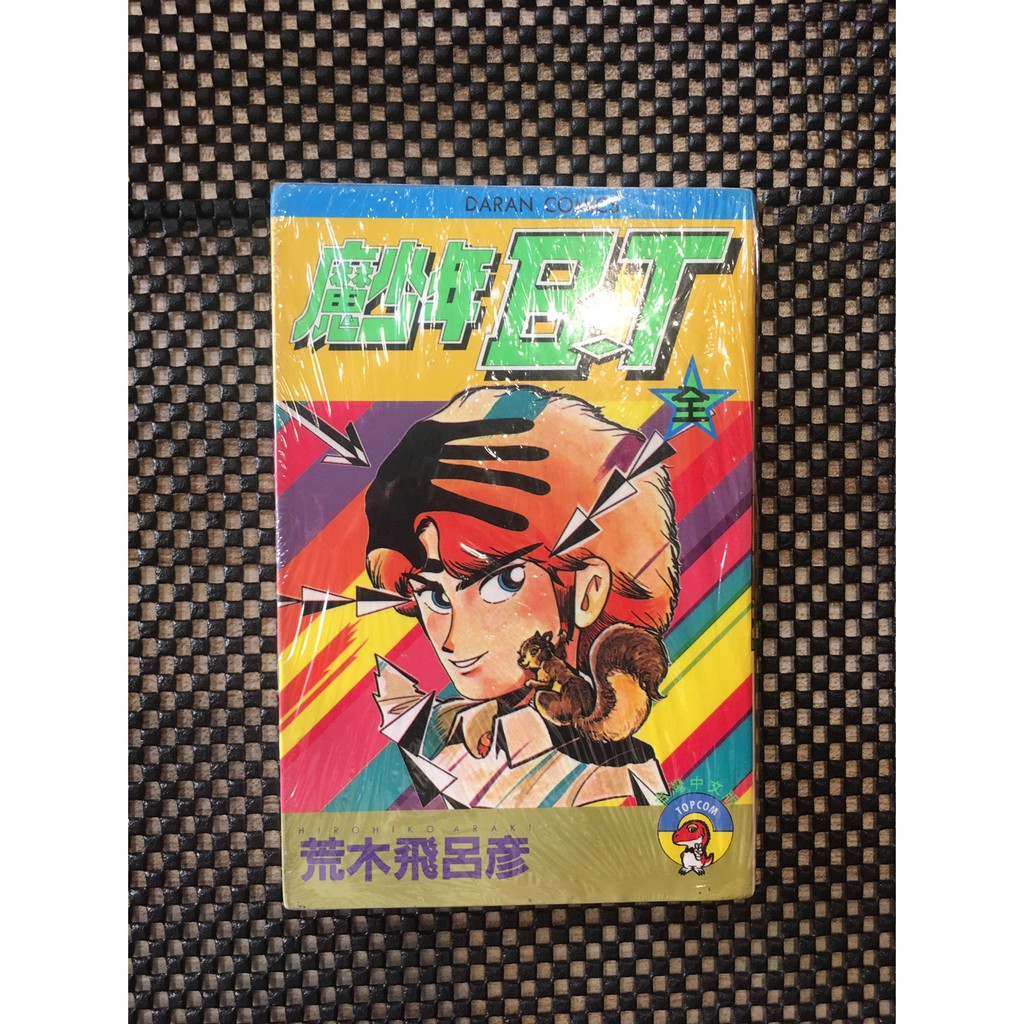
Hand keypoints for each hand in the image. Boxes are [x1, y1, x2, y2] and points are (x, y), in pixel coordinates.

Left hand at [365, 415, 549, 566]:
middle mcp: (424, 464)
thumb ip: (405, 549)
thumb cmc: (390, 515)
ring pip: (474, 448)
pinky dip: (494, 424)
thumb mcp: (391, 533)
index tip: (523, 525)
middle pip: (472, 471)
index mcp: (417, 492)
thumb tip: (422, 564)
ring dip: (510, 451)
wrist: (374, 486)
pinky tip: (523, 424)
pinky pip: (468, 427)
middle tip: (544, 489)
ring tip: (542, 456)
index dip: (490, 514)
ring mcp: (430, 444)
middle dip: (510, 479)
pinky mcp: (436, 427)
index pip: (459, 501)